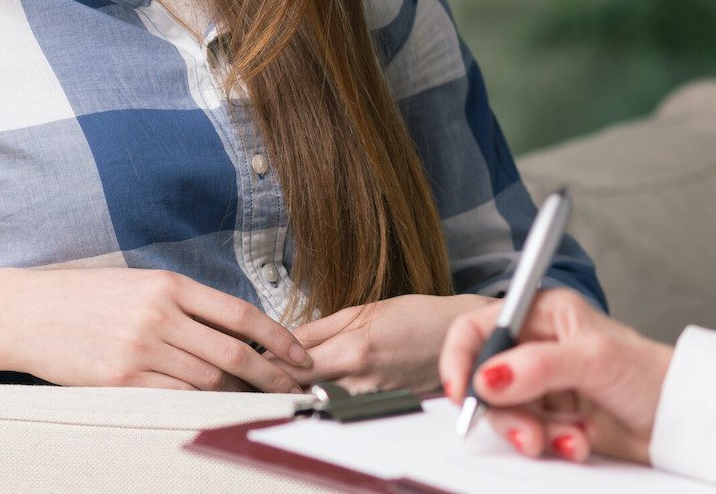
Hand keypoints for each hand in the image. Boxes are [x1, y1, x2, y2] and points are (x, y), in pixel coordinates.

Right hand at [0, 266, 309, 391]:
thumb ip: (184, 304)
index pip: (241, 313)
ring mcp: (140, 350)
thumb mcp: (139, 285)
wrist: (24, 313)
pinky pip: (174, 399)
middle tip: (293, 387)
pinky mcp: (120, 381)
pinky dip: (200, 406)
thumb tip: (234, 331)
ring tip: (260, 400)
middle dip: (270, 374)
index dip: (278, 337)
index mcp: (169, 286)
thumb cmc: (84, 298)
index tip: (300, 354)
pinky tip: (215, 409)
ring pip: (207, 381)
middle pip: (232, 353)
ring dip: (238, 394)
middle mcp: (159, 315)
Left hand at [282, 293, 490, 393]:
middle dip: (279, 381)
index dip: (269, 363)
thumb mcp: (365, 309)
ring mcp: (372, 397)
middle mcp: (361, 380)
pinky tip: (325, 384)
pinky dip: (328, 396)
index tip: (255, 357)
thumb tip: (285, 337)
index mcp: (354, 350)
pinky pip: (344, 405)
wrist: (460, 335)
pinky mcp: (382, 406)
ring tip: (292, 376)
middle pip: (302, 389)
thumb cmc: (417, 315)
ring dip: (302, 390)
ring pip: (320, 401)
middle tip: (262, 370)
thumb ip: (321, 327)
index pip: (294, 366)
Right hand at [439, 288, 673, 464]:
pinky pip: (528, 435)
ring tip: (568, 439)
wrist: (678, 420)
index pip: (479, 329)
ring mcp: (543, 386)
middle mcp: (537, 347)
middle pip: (485, 380)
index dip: (461, 359)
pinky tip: (578, 442)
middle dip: (505, 412)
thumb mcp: (595, 360)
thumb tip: (489, 377)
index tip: (463, 393)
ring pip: (505, 414)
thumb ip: (539, 366)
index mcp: (542, 314)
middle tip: (527, 433)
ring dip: (534, 433)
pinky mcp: (552, 419)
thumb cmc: (650, 374)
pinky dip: (552, 444)